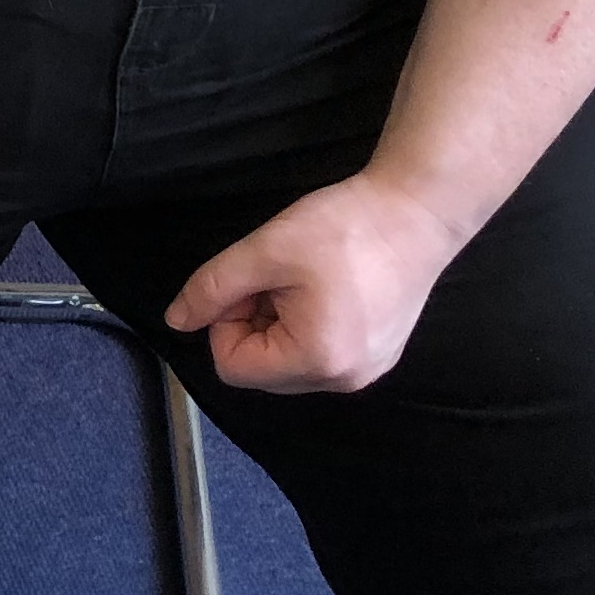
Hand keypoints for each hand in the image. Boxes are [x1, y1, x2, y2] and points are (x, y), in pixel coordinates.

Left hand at [164, 171, 468, 394]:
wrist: (418, 213)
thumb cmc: (344, 228)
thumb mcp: (265, 251)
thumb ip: (212, 289)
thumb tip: (176, 322)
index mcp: (316, 360)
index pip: (232, 367)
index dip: (227, 322)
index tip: (251, 283)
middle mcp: (344, 381)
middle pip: (262, 370)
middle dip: (255, 324)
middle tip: (278, 277)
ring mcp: (367, 372)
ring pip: (289, 362)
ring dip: (280, 324)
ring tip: (306, 281)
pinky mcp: (380, 357)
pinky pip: (321, 356)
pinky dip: (309, 326)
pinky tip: (330, 289)